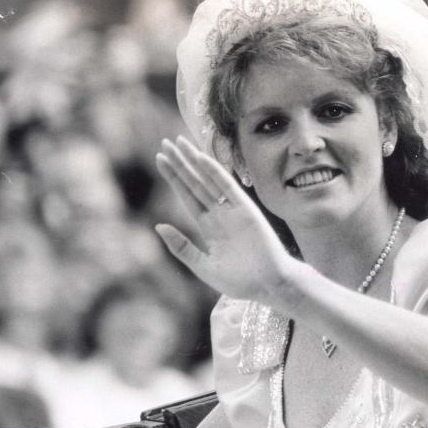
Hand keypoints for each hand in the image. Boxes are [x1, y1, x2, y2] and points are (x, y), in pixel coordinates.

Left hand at [154, 136, 305, 306]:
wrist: (268, 285)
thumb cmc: (240, 280)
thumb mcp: (204, 266)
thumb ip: (182, 247)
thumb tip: (159, 226)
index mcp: (208, 226)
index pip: (187, 196)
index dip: (174, 178)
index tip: (161, 159)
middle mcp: (219, 213)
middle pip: (194, 183)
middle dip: (180, 164)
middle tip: (165, 143)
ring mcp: (232, 209)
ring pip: (207, 180)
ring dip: (193, 162)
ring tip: (178, 143)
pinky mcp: (246, 209)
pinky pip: (227, 186)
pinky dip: (214, 172)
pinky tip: (200, 158)